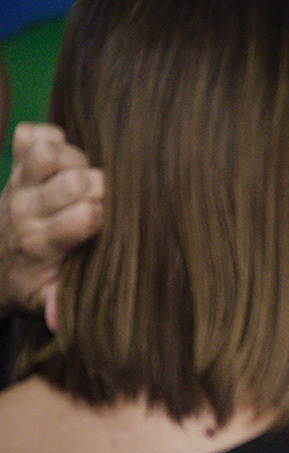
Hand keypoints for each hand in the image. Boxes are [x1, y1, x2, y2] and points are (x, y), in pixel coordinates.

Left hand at [0, 123, 103, 327]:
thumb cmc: (29, 281)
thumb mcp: (39, 302)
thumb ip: (55, 307)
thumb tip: (59, 318)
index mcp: (40, 243)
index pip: (85, 215)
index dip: (108, 214)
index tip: (112, 222)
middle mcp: (26, 209)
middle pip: (74, 181)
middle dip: (101, 186)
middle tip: (105, 199)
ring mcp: (17, 183)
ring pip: (49, 152)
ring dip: (75, 159)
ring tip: (83, 176)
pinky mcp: (12, 164)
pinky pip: (29, 134)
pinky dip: (49, 136)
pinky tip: (62, 158)